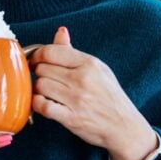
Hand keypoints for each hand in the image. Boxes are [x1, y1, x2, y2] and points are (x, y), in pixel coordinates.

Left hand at [29, 27, 156, 159]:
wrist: (125, 127)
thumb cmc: (110, 97)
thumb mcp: (98, 69)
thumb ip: (74, 52)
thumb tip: (60, 32)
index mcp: (89, 63)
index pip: (51, 51)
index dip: (37, 55)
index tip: (35, 61)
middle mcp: (83, 79)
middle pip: (42, 68)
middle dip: (39, 74)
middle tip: (45, 80)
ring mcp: (77, 99)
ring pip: (40, 86)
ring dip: (38, 90)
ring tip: (46, 93)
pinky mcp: (71, 118)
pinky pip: (42, 106)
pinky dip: (38, 104)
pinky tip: (44, 104)